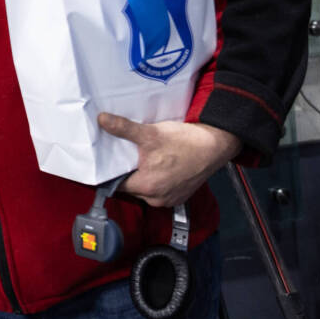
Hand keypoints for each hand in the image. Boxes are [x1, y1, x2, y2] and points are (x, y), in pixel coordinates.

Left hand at [97, 115, 241, 207]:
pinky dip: (156, 178)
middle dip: (127, 172)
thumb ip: (123, 128)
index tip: (107, 161)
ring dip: (142, 175)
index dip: (111, 172)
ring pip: (146, 188)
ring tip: (141, 158)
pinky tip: (157, 164)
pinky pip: (160, 189)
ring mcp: (170, 198)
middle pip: (131, 187)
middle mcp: (157, 198)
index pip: (117, 185)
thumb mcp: (150, 133)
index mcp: (147, 187)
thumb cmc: (186, 143)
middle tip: (125, 156)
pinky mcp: (180, 194)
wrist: (216, 145)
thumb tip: (103, 120)